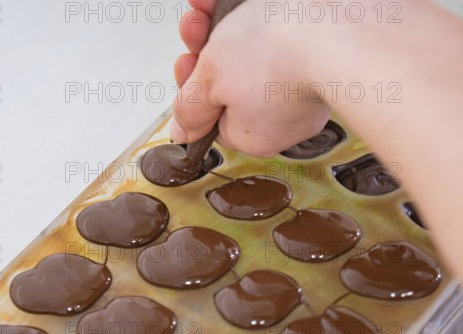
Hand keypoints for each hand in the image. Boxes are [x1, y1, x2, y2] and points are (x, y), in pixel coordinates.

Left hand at [172, 0, 330, 156]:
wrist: (336, 20)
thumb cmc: (275, 55)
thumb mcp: (209, 82)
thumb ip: (190, 108)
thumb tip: (181, 133)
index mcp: (256, 135)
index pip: (213, 116)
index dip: (193, 87)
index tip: (186, 63)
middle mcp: (285, 116)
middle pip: (229, 83)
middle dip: (204, 50)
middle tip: (194, 28)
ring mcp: (306, 84)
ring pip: (251, 57)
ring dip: (221, 28)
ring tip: (206, 6)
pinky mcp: (321, 53)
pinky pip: (280, 40)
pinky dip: (255, 20)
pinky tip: (240, 4)